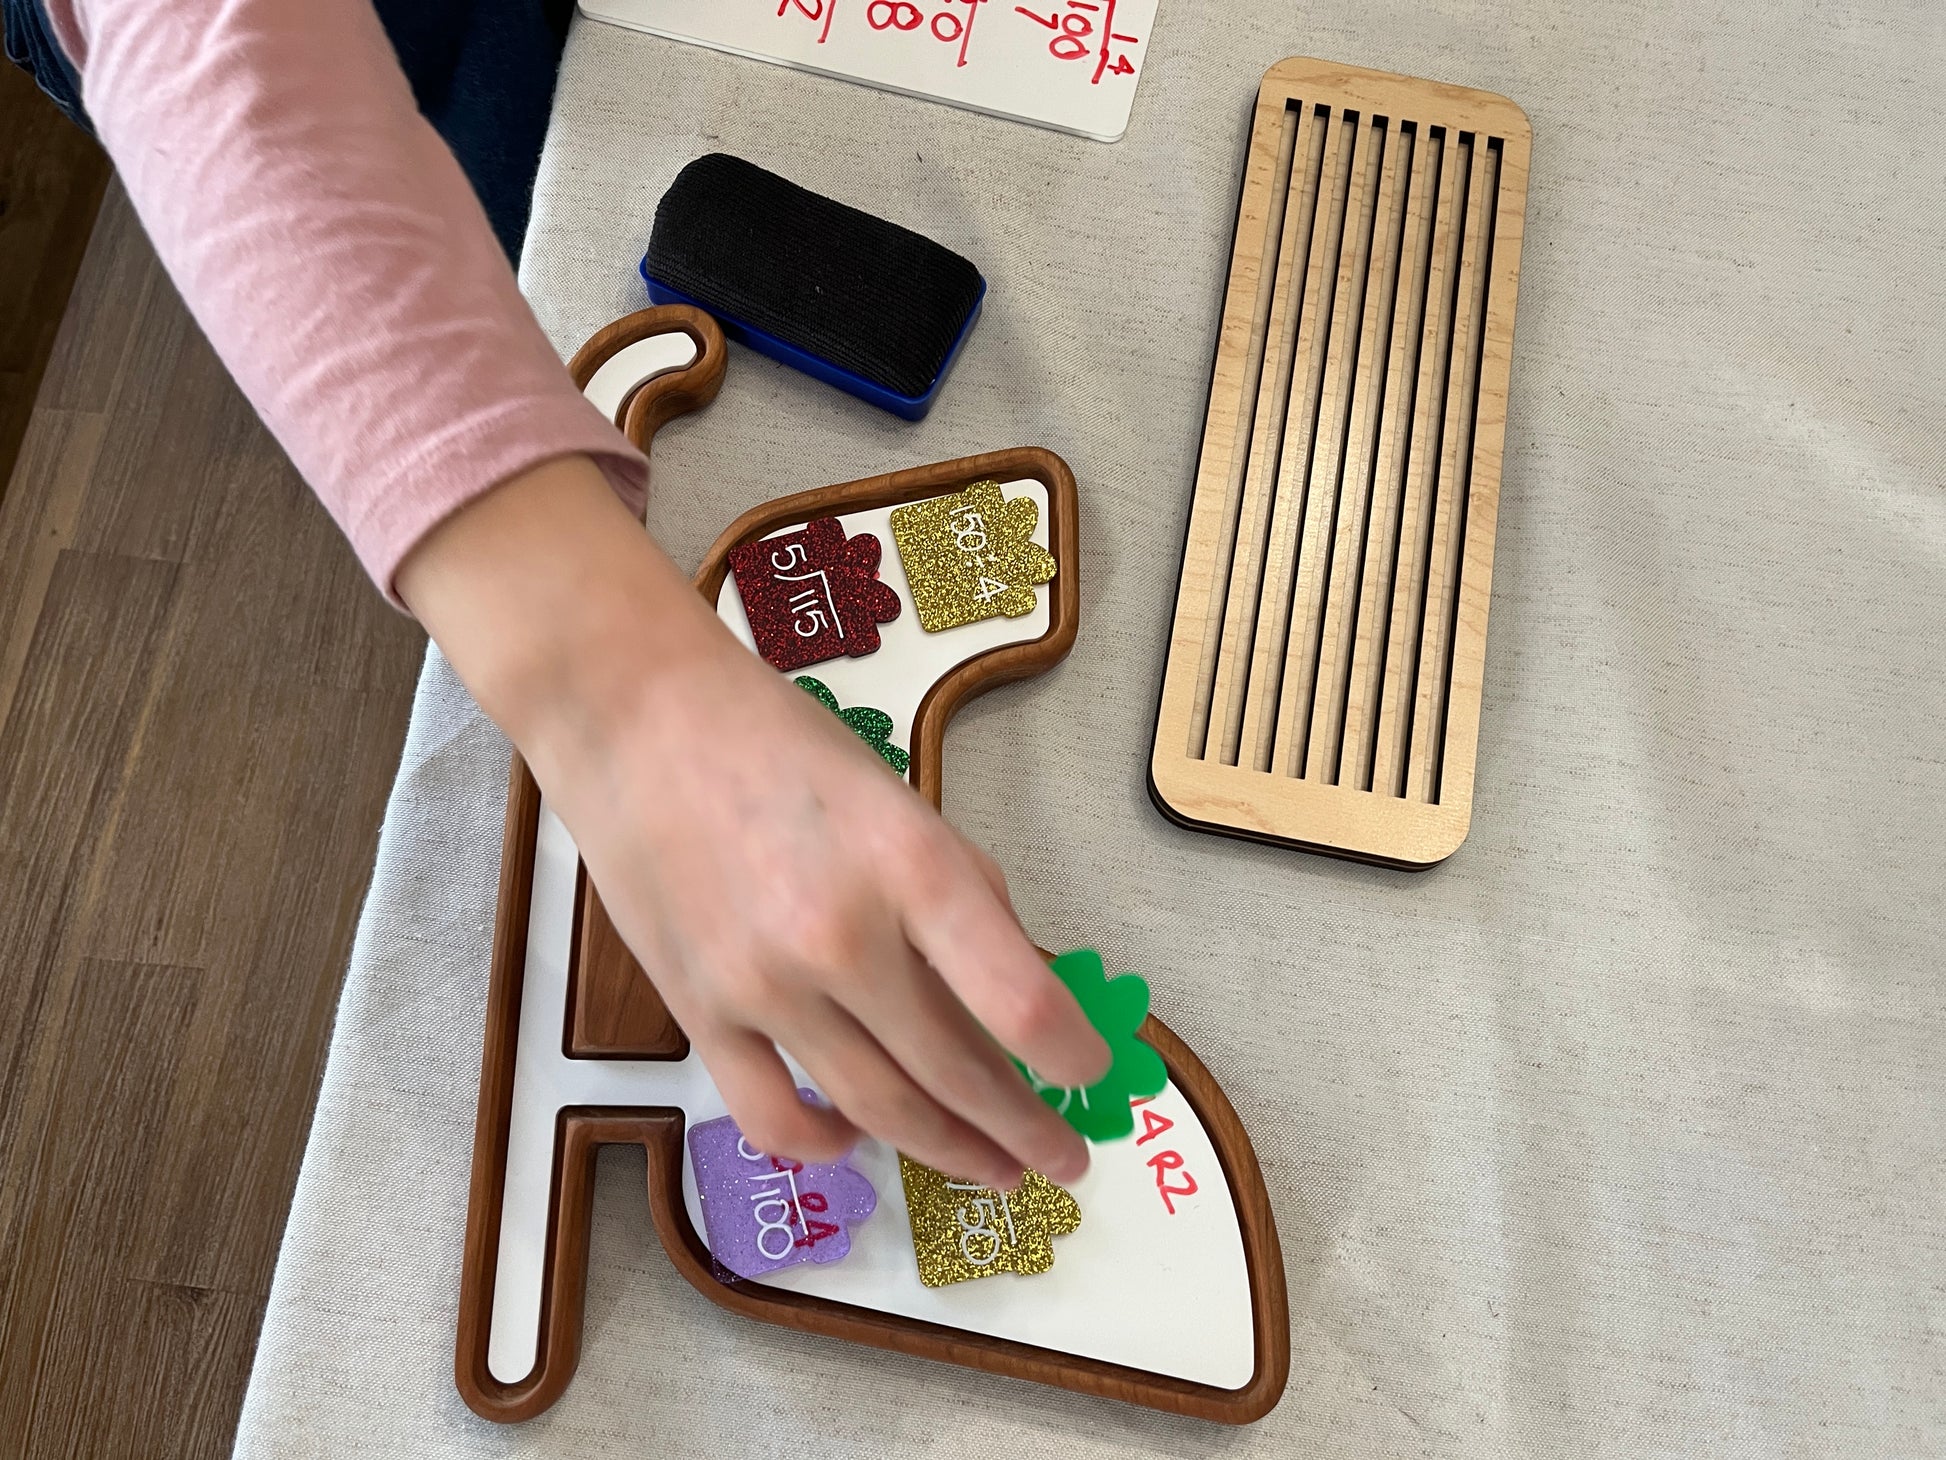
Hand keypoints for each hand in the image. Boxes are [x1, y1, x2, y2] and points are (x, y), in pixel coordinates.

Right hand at [398, 456, 1110, 1187]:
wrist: (636, 716)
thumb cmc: (781, 745)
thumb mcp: (902, 801)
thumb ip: (963, 895)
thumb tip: (1021, 992)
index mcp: (912, 866)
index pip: (1021, 1001)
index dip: (1072, 1056)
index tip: (1094, 1076)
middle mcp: (843, 936)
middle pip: (957, 1072)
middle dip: (1024, 1129)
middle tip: (1063, 1159)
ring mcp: (764, 985)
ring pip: (877, 1108)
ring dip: (948, 1149)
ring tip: (992, 1167)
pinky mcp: (697, 1012)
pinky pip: (771, 1116)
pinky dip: (824, 1147)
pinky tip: (858, 1147)